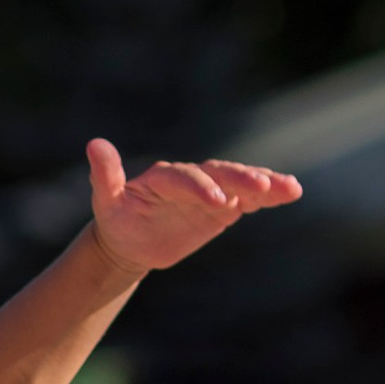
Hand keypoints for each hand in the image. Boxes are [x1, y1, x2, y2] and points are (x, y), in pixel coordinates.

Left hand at [85, 138, 300, 275]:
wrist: (132, 239)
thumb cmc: (117, 220)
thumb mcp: (106, 202)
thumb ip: (105, 175)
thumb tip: (94, 144)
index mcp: (162, 177)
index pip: (183, 176)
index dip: (199, 186)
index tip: (216, 201)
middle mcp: (190, 178)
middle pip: (218, 172)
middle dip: (239, 178)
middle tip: (260, 186)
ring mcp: (210, 190)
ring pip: (239, 181)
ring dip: (264, 183)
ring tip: (289, 188)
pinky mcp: (225, 205)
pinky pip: (249, 198)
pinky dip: (269, 195)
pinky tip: (290, 192)